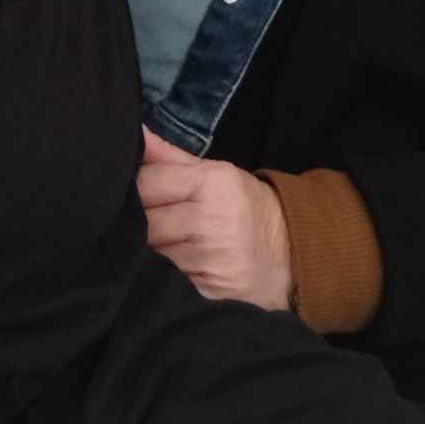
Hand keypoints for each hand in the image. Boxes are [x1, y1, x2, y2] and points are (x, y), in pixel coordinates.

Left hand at [137, 128, 293, 311]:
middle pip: (145, 222)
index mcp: (213, 184)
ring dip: (148, 249)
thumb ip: (169, 156)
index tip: (131, 190)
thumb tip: (134, 132)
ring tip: (161, 243)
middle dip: (137, 222)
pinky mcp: (208, 290)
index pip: (147, 183)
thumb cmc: (245, 207)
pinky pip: (168, 280)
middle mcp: (211, 221)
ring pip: (152, 253)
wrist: (292, 254)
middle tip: (143, 220)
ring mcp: (210, 260)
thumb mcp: (215, 173)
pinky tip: (173, 266)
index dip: (133, 187)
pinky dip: (164, 274)